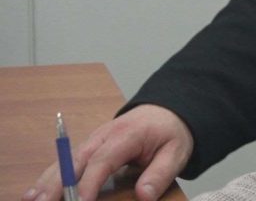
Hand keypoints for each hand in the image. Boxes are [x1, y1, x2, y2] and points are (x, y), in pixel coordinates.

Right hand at [23, 104, 193, 200]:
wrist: (168, 111)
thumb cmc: (171, 133)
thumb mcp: (176, 153)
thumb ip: (160, 174)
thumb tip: (144, 195)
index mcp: (127, 135)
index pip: (103, 160)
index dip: (89, 182)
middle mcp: (104, 135)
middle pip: (76, 159)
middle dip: (58, 183)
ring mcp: (94, 139)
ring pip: (66, 160)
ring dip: (48, 180)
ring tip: (32, 200)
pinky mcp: (89, 146)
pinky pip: (67, 161)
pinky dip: (51, 176)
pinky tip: (37, 192)